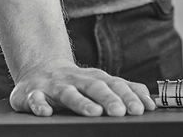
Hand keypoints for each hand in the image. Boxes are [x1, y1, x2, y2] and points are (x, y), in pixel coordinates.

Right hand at [8, 61, 155, 117]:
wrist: (38, 68)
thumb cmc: (76, 82)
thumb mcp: (99, 83)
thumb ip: (123, 91)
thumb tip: (150, 102)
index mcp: (94, 78)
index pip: (116, 85)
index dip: (130, 96)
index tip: (142, 108)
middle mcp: (76, 80)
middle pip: (95, 87)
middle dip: (110, 99)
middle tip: (122, 112)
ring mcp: (54, 86)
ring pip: (68, 93)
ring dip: (81, 102)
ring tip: (94, 112)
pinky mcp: (32, 93)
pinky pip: (36, 99)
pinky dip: (40, 105)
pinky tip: (46, 113)